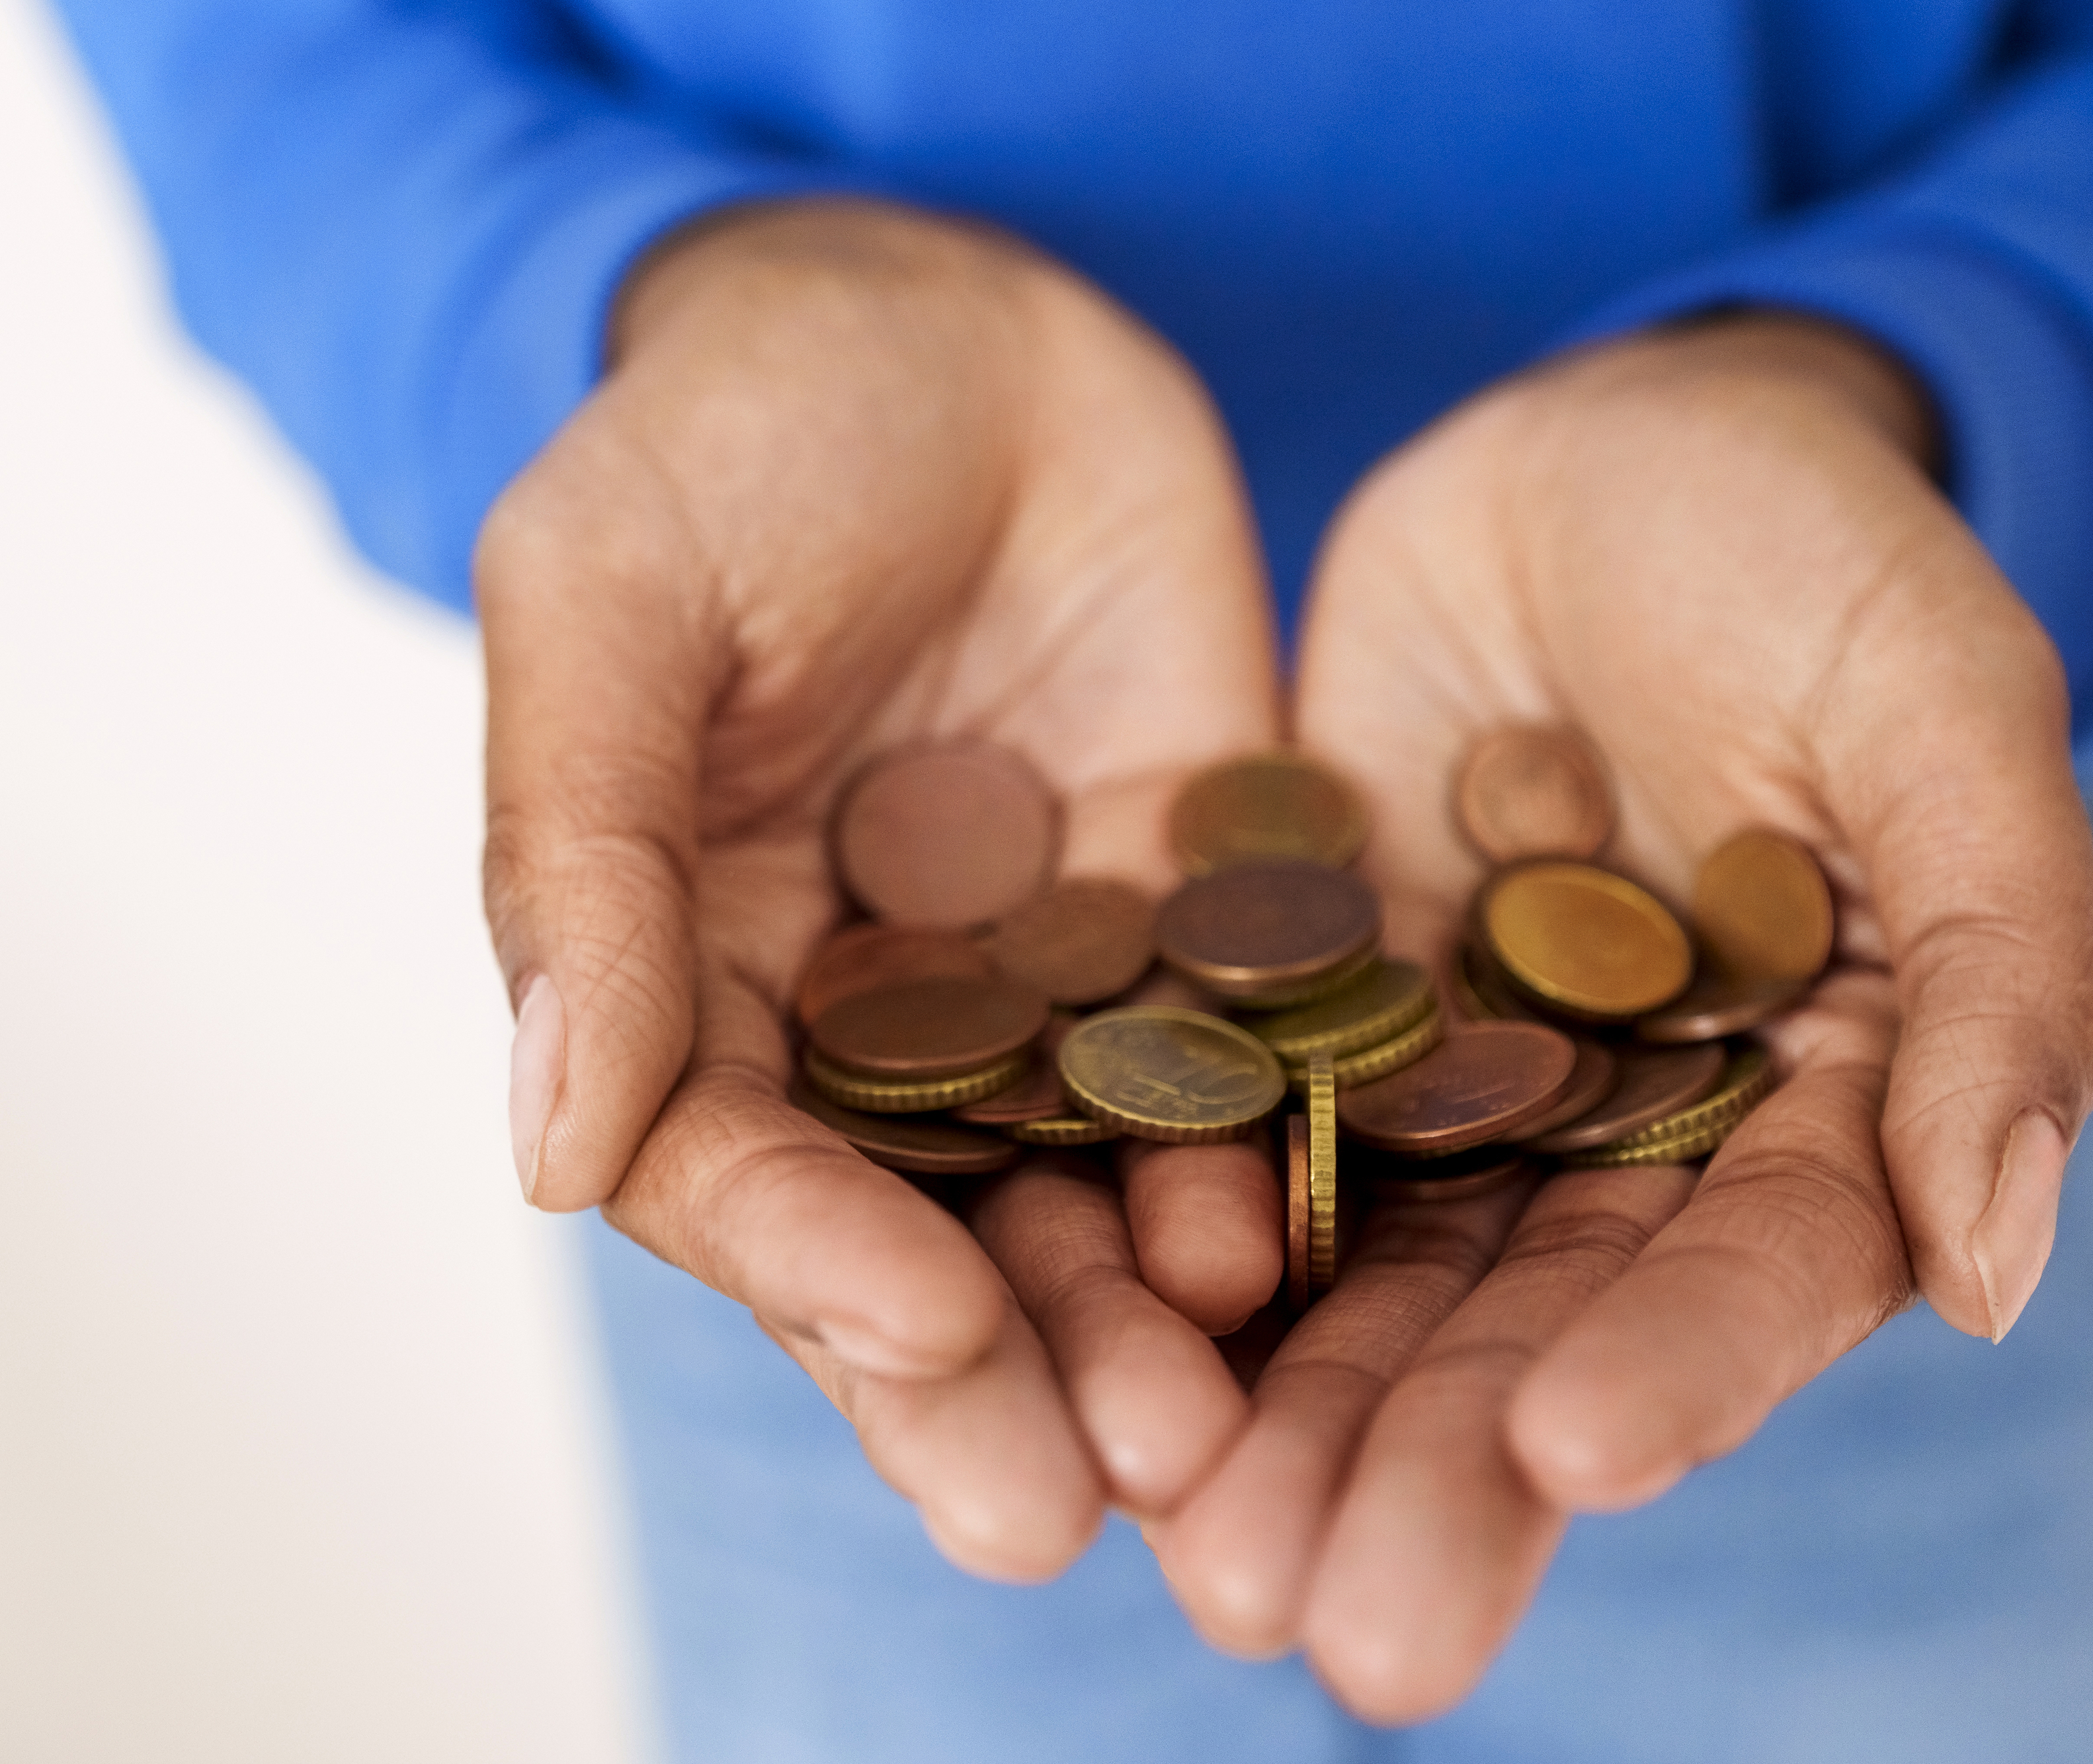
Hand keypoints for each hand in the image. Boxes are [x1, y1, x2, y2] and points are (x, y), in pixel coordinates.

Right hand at [478, 200, 1280, 1578]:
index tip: (919, 1327)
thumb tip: (546, 1148)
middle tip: (1060, 1510)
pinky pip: (1240, 1068)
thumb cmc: (739, 434)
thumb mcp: (617, 600)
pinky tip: (1314, 1244)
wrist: (958, 319)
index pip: (734, 1168)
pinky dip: (1274, 1163)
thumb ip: (581, 861)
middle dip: (981, 1376)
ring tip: (1206, 1438)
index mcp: (695, 969)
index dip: (813, 1260)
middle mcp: (874, 1016)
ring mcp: (1046, 981)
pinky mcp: (1200, 922)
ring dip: (1136, 1322)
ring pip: (1086, 1193)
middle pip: (916, 1235)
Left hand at [1148, 315, 2092, 1714]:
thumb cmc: (1821, 553)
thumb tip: (1997, 1266)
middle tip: (1348, 1630)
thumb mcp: (1942, 711)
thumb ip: (2003, 970)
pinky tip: (1087, 1361)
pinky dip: (1161, 1252)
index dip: (1683, 1363)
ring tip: (1205, 1567)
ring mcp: (1454, 1076)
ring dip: (1291, 1426)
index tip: (1579, 1452)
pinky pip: (1222, 1140)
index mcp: (1812, 1094)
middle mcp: (1625, 1127)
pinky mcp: (1300, 1005)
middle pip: (1543, 1324)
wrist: (1610, 438)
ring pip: (1370, 1276)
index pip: (1761, 1263)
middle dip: (1449, 1472)